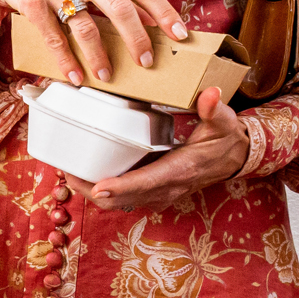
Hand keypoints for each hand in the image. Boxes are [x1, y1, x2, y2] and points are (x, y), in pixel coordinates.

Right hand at [0, 0, 186, 84]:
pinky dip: (66, 60)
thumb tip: (147, 19)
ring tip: (107, 75)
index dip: (164, 12)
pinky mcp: (32, 1)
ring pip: (86, 27)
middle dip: (137, 39)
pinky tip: (74, 75)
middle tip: (146, 61)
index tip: (180, 34)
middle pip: (119, 8)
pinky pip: (54, 37)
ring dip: (99, 56)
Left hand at [71, 86, 249, 211]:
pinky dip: (102, 188)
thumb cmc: (225, 139)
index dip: (121, 188)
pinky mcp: (152, 192)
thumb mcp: (224, 122)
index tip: (98, 187)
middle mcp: (165, 188)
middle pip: (122, 199)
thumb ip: (215, 109)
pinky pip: (122, 197)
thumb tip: (211, 95)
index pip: (146, 184)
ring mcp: (158, 194)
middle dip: (91, 189)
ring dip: (91, 190)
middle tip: (65, 168)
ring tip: (67, 168)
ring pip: (118, 202)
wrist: (233, 158)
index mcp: (179, 171)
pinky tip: (85, 171)